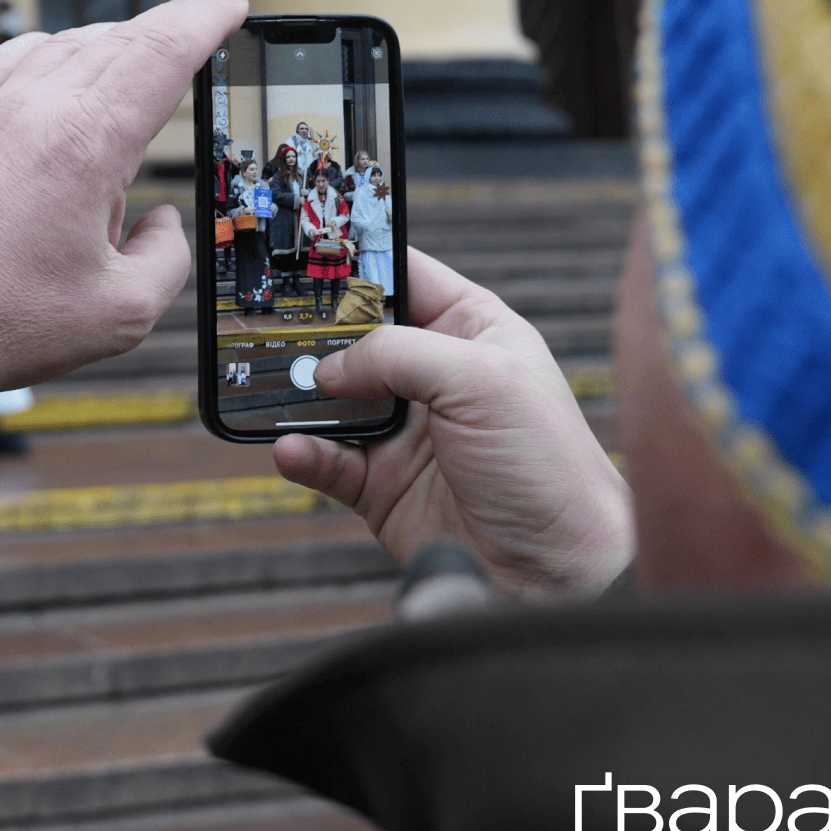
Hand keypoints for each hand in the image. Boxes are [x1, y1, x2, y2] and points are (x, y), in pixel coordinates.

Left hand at [0, 0, 244, 391]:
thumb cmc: (0, 315)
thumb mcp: (121, 312)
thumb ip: (167, 259)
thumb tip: (163, 224)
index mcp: (86, 142)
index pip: (161, 52)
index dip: (204, 18)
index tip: (230, 1)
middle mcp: (37, 107)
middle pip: (122, 38)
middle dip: (172, 22)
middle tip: (207, 14)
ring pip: (71, 42)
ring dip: (117, 40)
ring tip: (148, 53)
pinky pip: (20, 57)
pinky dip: (57, 51)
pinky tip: (65, 64)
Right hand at [274, 247, 633, 599]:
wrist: (556, 575)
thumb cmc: (548, 467)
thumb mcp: (482, 381)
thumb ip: (398, 354)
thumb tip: (330, 365)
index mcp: (472, 332)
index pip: (404, 277)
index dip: (360, 264)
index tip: (307, 255)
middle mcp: (434, 377)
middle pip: (354, 337)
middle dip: (315, 334)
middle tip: (273, 326)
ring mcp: (404, 432)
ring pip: (331, 399)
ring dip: (301, 396)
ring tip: (278, 391)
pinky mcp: (381, 484)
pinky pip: (326, 459)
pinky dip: (304, 452)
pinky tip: (294, 448)